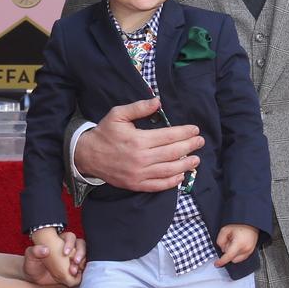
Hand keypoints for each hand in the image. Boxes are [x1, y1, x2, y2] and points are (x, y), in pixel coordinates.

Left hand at [24, 232, 85, 284]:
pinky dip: (83, 271)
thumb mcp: (30, 257)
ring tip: (75, 271)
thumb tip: (45, 249)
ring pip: (85, 256)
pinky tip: (77, 276)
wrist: (35, 280)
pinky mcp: (77, 270)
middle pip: (81, 245)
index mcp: (59, 242)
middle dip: (80, 253)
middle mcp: (70, 249)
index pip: (70, 237)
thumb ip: (35, 251)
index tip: (65, 253)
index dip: (70, 243)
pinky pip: (85, 268)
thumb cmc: (33, 266)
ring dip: (82, 262)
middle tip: (75, 262)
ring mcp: (74, 259)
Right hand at [75, 97, 203, 192]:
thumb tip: (158, 101)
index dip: (184, 133)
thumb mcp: (118, 114)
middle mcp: (140, 158)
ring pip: (168, 170)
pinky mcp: (135, 184)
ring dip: (185, 165)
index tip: (195, 130)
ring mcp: (138, 174)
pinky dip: (172, 182)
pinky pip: (158, 185)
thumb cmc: (105, 132)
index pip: (169, 136)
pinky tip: (181, 176)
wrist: (88, 155)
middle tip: (200, 142)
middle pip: (172, 153)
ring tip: (196, 160)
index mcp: (138, 140)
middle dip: (189, 147)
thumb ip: (138, 107)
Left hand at [214, 224, 258, 266]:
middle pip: (232, 259)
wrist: (251, 222)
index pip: (229, 256)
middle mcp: (246, 249)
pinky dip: (237, 254)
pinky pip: (242, 257)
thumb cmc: (239, 224)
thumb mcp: (225, 230)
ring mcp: (250, 251)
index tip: (217, 264)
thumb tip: (222, 248)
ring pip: (237, 259)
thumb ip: (220, 240)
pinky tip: (237, 245)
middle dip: (228, 253)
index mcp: (239, 244)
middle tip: (229, 242)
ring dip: (233, 254)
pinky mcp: (252, 251)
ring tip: (234, 243)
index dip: (222, 261)